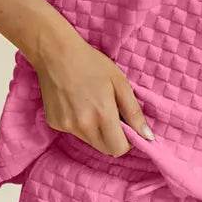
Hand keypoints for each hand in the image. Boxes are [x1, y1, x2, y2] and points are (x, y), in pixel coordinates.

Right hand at [32, 33, 154, 155]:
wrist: (56, 53)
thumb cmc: (92, 63)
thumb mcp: (120, 83)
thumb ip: (134, 112)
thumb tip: (148, 137)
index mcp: (102, 115)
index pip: (119, 149)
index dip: (127, 141)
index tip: (127, 127)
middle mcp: (82, 125)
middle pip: (105, 149)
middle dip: (113, 138)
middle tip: (112, 115)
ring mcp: (66, 126)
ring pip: (90, 141)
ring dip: (96, 131)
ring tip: (92, 105)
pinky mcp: (54, 123)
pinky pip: (74, 132)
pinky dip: (80, 124)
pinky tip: (76, 103)